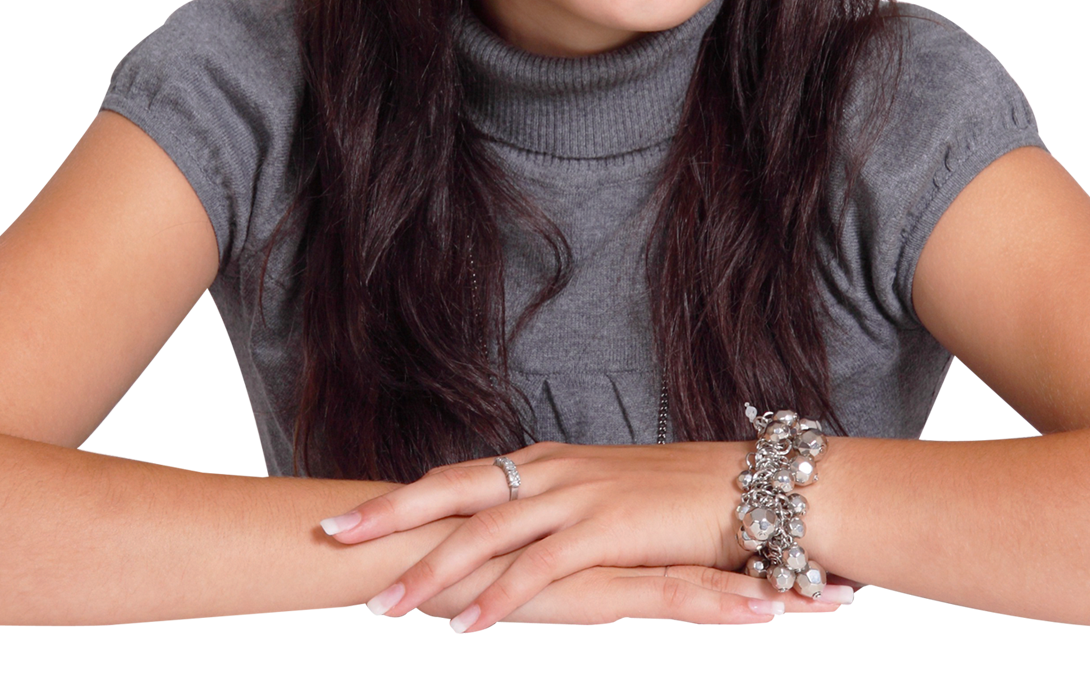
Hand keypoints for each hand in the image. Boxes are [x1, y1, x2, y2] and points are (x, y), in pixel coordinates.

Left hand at [325, 440, 850, 630]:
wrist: (755, 486)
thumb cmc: (684, 499)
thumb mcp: (608, 500)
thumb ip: (560, 516)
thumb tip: (519, 538)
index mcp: (547, 461)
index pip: (459, 478)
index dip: (405, 498)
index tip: (354, 515)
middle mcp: (553, 469)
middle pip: (453, 489)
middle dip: (390, 514)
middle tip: (333, 535)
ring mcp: (578, 495)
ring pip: (485, 533)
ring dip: (431, 571)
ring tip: (385, 603)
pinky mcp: (608, 529)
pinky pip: (539, 569)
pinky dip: (497, 599)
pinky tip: (465, 628)